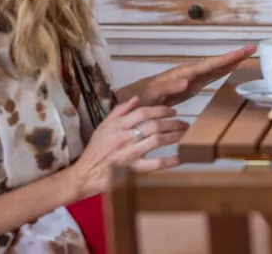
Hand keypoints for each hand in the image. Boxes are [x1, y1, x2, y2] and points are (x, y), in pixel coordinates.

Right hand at [64, 97, 188, 200]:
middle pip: (154, 125)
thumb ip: (119, 111)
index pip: (143, 112)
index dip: (160, 110)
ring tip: (185, 135)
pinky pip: (155, 164)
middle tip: (184, 123)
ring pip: (157, 140)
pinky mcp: (133, 170)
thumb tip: (136, 98)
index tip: (173, 111)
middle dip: (173, 122)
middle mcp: (125, 137)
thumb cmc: (96, 149)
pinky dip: (170, 161)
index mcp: (117, 126)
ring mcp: (130, 154)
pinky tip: (180, 157)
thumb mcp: (103, 126)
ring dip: (174, 136)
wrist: (85, 173)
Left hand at [135, 45, 256, 106]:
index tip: (241, 53)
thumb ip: (169, 87)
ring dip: (230, 62)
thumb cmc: (143, 97)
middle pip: (215, 63)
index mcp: (183, 73)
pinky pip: (211, 77)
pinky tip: (231, 68)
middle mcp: (190, 73)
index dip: (225, 59)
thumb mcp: (153, 94)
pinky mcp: (192, 86)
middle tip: (252, 48)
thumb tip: (186, 81)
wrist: (135, 101)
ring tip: (247, 55)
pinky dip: (223, 72)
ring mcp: (192, 79)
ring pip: (215, 68)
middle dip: (233, 56)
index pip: (208, 65)